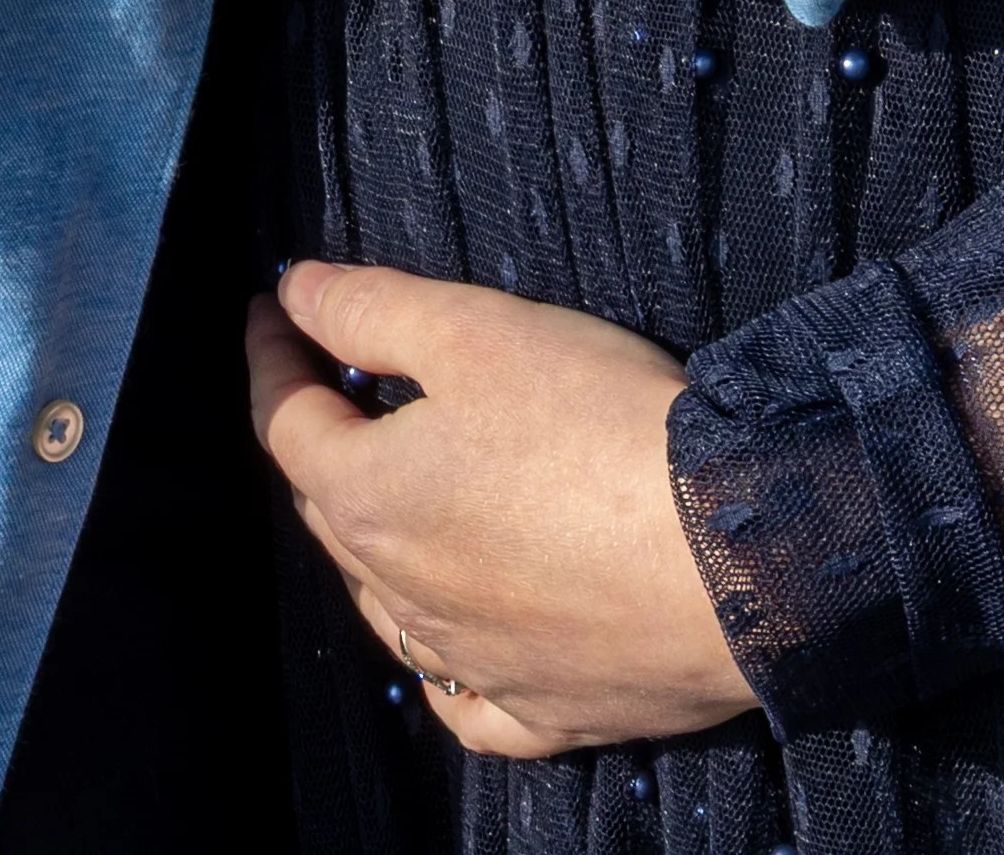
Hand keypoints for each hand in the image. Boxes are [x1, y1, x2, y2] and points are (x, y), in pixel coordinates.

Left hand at [245, 260, 756, 759]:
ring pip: (391, 609)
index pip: (287, 421)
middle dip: (321, 442)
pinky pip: (470, 703)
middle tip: (332, 384)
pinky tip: (457, 655)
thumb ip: (371, 308)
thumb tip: (291, 292)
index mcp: (370, 499)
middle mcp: (401, 597)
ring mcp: (472, 667)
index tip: (271, 309)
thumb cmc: (595, 425)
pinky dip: (450, 670)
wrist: (732, 553)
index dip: (273, 354)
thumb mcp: (475, 329)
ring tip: (391, 496)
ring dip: (377, 545)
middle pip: (332, 513)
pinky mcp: (545, 711)